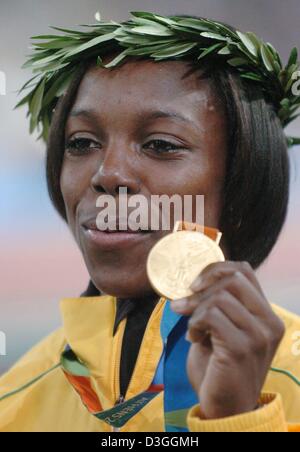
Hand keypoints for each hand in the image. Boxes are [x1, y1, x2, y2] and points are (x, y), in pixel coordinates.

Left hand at [171, 261, 284, 419]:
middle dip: (201, 288)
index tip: (195, 284)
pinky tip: (194, 339)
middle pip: (233, 279)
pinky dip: (195, 324)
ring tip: (193, 330)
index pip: (244, 271)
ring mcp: (258, 335)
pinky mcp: (242, 348)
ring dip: (195, 311)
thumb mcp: (223, 330)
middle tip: (183, 305)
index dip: (216, 269)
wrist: (226, 409)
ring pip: (219, 297)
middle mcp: (268, 322)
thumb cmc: (220, 368)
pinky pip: (211, 316)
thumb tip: (194, 282)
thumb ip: (219, 306)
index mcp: (266, 315)